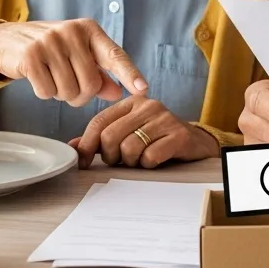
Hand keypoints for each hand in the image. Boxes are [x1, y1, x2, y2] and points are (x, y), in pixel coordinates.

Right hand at [0, 19, 146, 105]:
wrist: (5, 40)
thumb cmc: (48, 50)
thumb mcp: (76, 55)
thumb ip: (99, 74)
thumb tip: (118, 93)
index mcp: (88, 29)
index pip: (114, 55)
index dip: (129, 74)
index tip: (143, 90)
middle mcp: (71, 32)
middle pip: (90, 84)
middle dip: (80, 96)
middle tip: (68, 87)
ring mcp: (50, 42)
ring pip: (69, 92)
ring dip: (60, 94)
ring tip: (51, 78)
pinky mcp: (30, 56)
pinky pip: (47, 92)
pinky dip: (43, 93)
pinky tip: (37, 77)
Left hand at [68, 96, 218, 168]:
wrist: (195, 143)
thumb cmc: (157, 139)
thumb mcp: (128, 133)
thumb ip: (101, 138)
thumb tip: (73, 146)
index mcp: (131, 103)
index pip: (99, 121)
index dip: (87, 144)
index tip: (83, 162)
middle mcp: (148, 106)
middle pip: (110, 136)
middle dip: (111, 156)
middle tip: (120, 161)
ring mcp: (164, 119)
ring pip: (129, 149)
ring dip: (131, 162)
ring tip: (141, 159)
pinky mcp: (178, 135)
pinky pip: (150, 157)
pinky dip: (148, 164)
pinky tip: (155, 161)